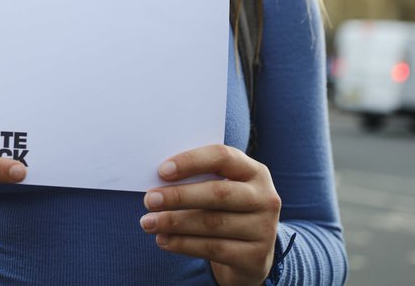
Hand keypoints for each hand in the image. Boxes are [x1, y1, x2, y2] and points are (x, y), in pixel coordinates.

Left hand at [139, 145, 280, 285]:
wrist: (252, 254)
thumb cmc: (227, 211)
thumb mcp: (223, 189)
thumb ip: (201, 179)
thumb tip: (159, 179)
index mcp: (255, 172)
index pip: (223, 157)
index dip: (191, 161)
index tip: (162, 171)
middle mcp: (265, 198)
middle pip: (217, 193)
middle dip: (179, 196)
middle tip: (149, 199)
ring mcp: (263, 229)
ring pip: (212, 223)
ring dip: (175, 222)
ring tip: (149, 222)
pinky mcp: (255, 257)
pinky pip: (213, 248)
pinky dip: (183, 244)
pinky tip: (163, 240)